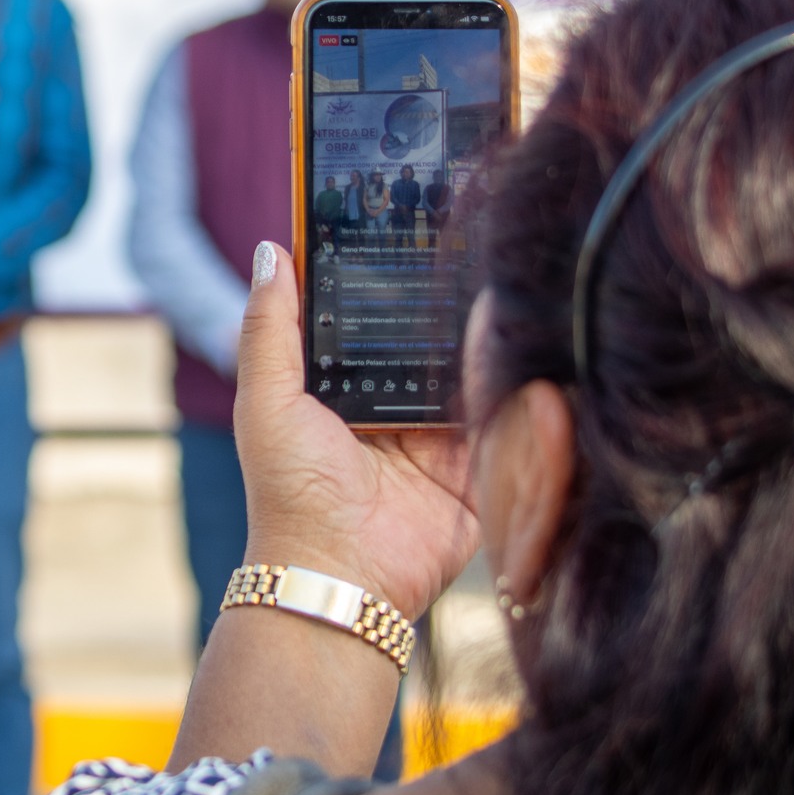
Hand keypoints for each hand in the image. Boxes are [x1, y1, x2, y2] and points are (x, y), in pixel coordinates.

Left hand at [233, 243, 481, 615]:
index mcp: (350, 387)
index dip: (398, 275)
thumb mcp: (266, 401)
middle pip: (436, 341)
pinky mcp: (481, 472)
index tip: (418, 217)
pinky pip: (506, 423)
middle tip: (480, 241)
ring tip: (510, 280)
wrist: (339, 577)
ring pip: (477, 374)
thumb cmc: (290, 492)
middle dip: (455, 301)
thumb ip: (270, 327)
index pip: (382, 318)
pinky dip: (517, 391)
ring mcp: (444, 439)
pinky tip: (527, 348)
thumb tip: (275, 249)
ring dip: (490, 338)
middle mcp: (400, 407)